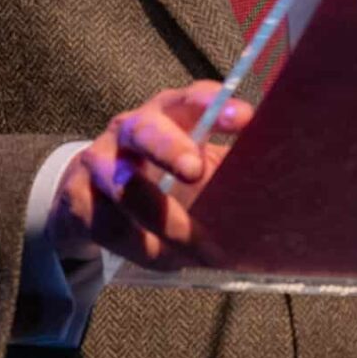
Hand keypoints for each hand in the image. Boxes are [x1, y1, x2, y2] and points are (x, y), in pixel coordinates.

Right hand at [49, 82, 254, 270]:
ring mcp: (99, 160)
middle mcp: (131, 129)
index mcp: (169, 115)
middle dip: (170, 148)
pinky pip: (107, 224)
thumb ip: (226, 175)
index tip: (244, 118)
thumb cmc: (162, 178)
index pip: (190, 99)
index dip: (214, 105)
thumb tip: (278, 200)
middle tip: (195, 171)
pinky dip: (138, 245)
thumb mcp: (195, 167)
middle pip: (146, 129)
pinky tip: (163, 258)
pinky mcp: (78, 196)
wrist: (93, 196)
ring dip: (158, 216)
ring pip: (122, 183)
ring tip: (189, 245)